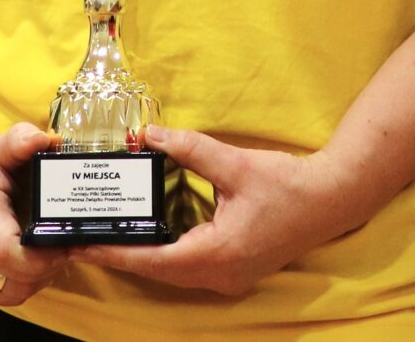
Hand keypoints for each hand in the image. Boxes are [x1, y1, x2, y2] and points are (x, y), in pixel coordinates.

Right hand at [0, 123, 69, 305]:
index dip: (42, 256)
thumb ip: (23, 139)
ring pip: (15, 290)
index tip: (65, 243)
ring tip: (52, 251)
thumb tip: (49, 140)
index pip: (6, 250)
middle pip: (18, 275)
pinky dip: (23, 284)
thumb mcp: (0, 145)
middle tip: (70, 244)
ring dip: (39, 277)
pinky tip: (33, 263)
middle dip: (51, 264)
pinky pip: (2, 295)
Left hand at [78, 127, 366, 296]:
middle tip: (84, 239)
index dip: (112, 252)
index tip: (80, 247)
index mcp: (216, 255)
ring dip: (143, 255)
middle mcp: (218, 275)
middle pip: (156, 271)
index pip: (150, 259)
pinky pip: (190, 267)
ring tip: (110, 236)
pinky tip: (153, 235)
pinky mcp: (234, 271)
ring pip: (172, 272)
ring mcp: (228, 278)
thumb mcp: (236, 163)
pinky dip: (167, 253)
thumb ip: (190, 149)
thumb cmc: (290, 186)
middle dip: (120, 254)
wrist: (333, 199)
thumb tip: (150, 136)